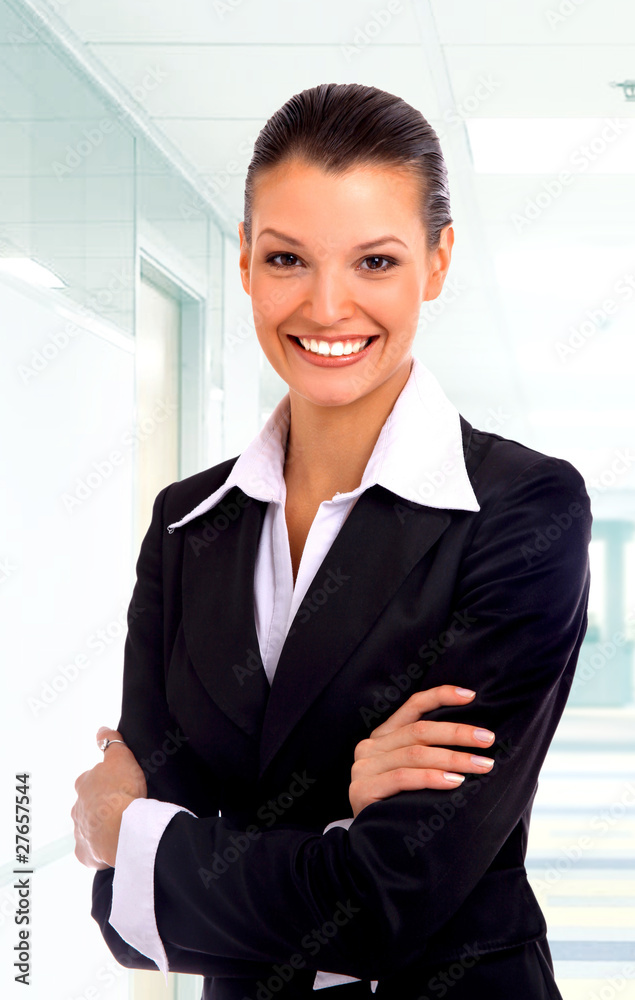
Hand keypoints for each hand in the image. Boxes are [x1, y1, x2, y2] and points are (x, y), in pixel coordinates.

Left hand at [71, 727, 146, 868]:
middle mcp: (77, 807)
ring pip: (88, 826)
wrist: (121, 828)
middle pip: (89, 803)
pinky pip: (90, 851)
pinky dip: (98, 850)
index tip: (119, 785)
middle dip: (101, 805)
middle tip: (122, 806)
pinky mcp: (85, 852)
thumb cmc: (122, 791)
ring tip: (120, 828)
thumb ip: (112, 741)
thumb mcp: (121, 757)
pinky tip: (111, 848)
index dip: (106, 781)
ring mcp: (79, 831)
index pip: (91, 779)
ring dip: (100, 826)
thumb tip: (101, 729)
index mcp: (84, 784)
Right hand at [349, 686, 495, 817]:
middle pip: (419, 731)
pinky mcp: (362, 790)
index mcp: (384, 736)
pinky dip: (432, 778)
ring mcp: (363, 768)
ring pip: (415, 754)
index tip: (470, 696)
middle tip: (488, 739)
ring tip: (481, 765)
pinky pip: (403, 778)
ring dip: (453, 758)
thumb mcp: (415, 773)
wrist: (373, 847)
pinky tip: (455, 781)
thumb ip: (430, 752)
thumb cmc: (403, 806)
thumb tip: (475, 737)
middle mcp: (370, 747)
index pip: (413, 706)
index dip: (440, 696)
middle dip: (458, 733)